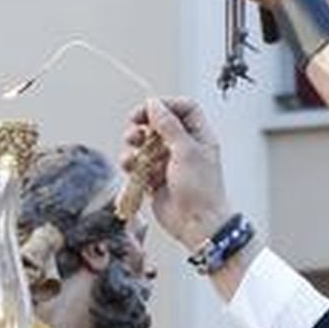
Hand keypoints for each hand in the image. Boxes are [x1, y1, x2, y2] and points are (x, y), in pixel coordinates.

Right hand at [121, 98, 233, 251]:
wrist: (197, 224)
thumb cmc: (199, 188)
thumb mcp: (186, 151)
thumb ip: (169, 125)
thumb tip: (154, 103)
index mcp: (199, 136)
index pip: (184, 108)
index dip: (166, 104)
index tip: (149, 108)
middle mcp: (184, 147)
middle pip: (160, 123)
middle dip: (144, 123)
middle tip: (133, 126)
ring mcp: (169, 163)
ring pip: (145, 144)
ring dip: (134, 143)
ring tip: (131, 149)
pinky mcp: (155, 179)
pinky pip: (138, 165)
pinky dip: (131, 163)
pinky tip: (128, 166)